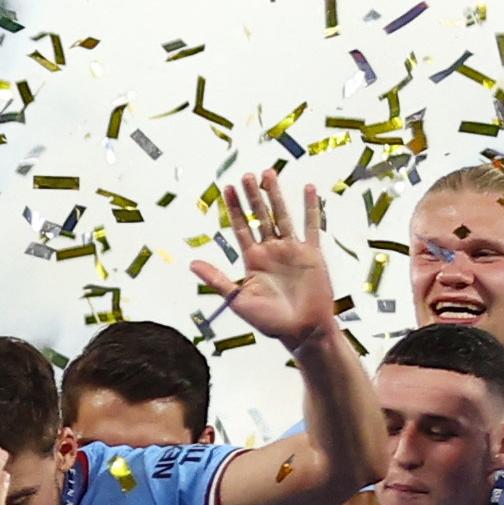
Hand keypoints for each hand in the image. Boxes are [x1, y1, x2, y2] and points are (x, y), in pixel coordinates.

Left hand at [191, 170, 339, 351]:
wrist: (300, 331)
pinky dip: (311, 208)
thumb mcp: (237, 299)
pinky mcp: (312, 254)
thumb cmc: (268, 320)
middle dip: (253, 196)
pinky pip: (311, 226)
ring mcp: (292, 250)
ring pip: (282, 216)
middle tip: (246, 174)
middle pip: (259, 216)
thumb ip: (217, 279)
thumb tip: (192, 263)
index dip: (233, 208)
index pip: (240, 228)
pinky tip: (308, 189)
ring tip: (269, 173)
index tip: (227, 188)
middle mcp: (271, 251)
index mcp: (252, 260)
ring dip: (276, 195)